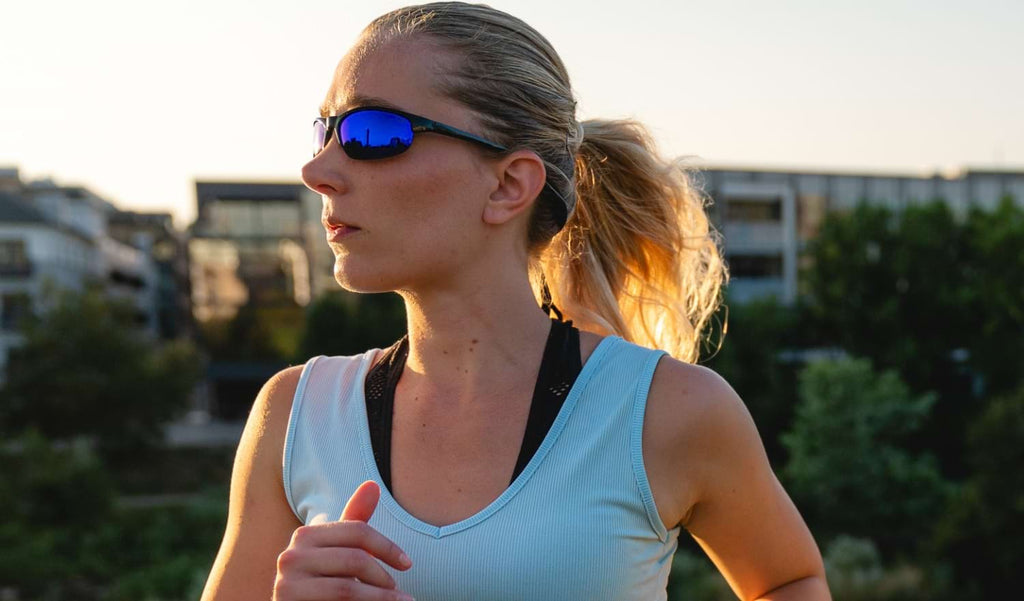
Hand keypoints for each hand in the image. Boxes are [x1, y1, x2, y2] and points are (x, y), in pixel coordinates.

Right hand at [273, 480, 413, 600]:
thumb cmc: (323, 581)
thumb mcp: (339, 550)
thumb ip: (354, 521)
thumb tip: (373, 484)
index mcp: (305, 535)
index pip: (357, 531)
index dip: (387, 546)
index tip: (407, 564)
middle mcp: (291, 556)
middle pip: (355, 559)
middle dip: (383, 577)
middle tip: (400, 592)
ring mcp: (287, 584)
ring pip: (348, 588)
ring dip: (380, 598)